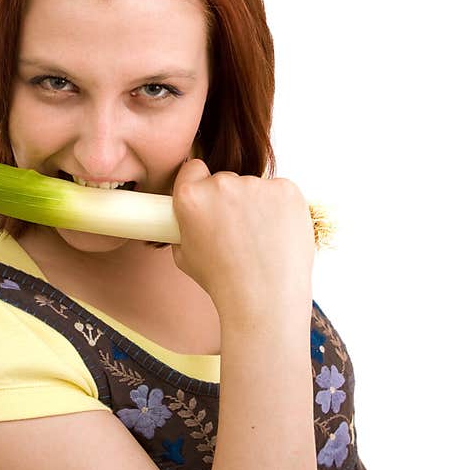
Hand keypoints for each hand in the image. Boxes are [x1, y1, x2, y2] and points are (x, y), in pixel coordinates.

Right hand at [170, 158, 314, 326]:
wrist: (265, 300)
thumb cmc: (223, 282)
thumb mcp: (184, 255)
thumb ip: (184, 226)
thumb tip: (190, 216)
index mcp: (190, 197)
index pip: (193, 169)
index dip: (199, 184)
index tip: (209, 200)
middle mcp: (221, 185)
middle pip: (225, 180)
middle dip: (229, 200)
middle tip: (237, 232)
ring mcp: (257, 185)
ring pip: (254, 188)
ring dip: (257, 205)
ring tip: (260, 241)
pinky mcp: (287, 190)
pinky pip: (280, 193)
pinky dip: (280, 209)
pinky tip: (277, 235)